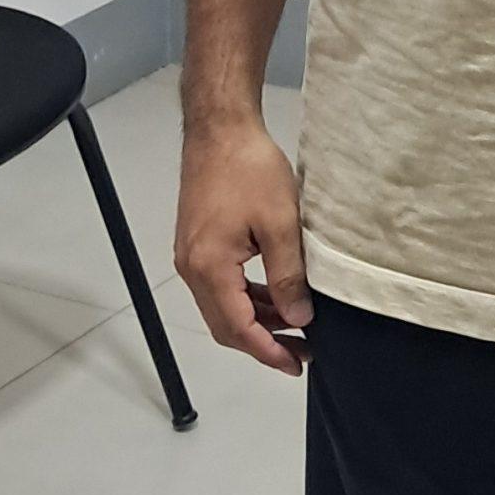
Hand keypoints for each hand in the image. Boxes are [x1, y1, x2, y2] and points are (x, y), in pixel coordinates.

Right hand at [174, 115, 310, 377]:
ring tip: (296, 326)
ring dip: (257, 319)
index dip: (268, 351)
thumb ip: (287, 275)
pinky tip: (275, 295)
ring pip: (224, 305)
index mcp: (209, 268)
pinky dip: (248, 296)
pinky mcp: (199, 243)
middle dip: (263, 341)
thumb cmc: (250, 169)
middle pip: (225, 324)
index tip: (295, 365)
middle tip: (302, 352)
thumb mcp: (281, 223)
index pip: (238, 328)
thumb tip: (299, 317)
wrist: (220, 130)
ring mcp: (192, 256)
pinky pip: (222, 285)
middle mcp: (192, 268)